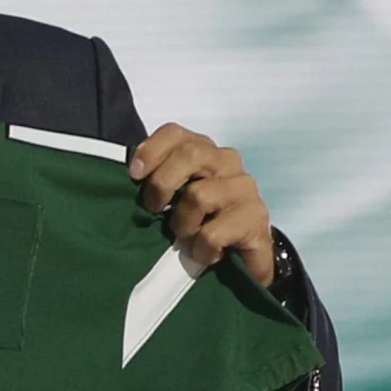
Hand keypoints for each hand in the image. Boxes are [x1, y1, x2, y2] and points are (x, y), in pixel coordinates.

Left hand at [128, 123, 274, 286]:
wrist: (244, 257)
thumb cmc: (202, 222)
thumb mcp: (175, 198)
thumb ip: (159, 181)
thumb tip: (133, 176)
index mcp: (204, 152)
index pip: (175, 133)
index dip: (151, 150)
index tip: (134, 175)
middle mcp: (227, 162)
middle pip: (190, 155)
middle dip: (162, 184)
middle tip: (153, 209)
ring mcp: (245, 189)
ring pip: (200, 195)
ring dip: (183, 223)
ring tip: (186, 237)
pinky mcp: (257, 219)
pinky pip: (213, 233)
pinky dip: (201, 248)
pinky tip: (206, 253)